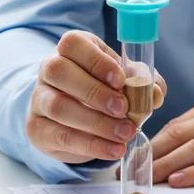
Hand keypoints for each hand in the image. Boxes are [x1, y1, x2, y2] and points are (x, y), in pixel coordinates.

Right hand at [26, 30, 165, 163]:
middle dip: (94, 92)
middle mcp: (49, 69)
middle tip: (123, 108)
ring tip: (125, 133)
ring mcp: (39, 98)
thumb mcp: (128, 80)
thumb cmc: (108, 90)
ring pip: (57, 106)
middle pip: (59, 72)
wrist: (81, 119)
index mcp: (72, 49)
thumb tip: (155, 94)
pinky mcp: (38, 129)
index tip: (121, 80)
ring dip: (96, 122)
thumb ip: (144, 82)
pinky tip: (114, 149)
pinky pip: (60, 136)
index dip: (97, 61)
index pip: (73, 44)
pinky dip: (91, 145)